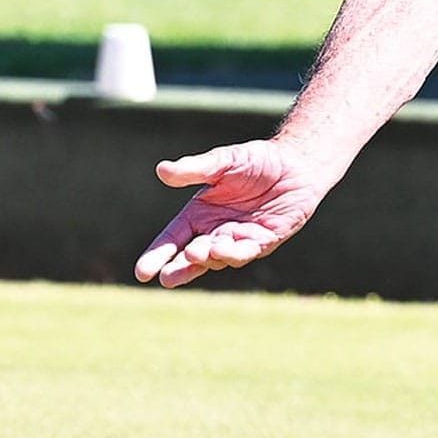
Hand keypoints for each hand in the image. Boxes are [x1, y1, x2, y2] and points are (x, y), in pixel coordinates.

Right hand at [134, 140, 327, 288]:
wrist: (296, 163)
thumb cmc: (256, 161)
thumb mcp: (223, 161)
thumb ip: (195, 169)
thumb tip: (162, 170)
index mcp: (199, 214)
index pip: (173, 238)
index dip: (158, 254)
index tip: (142, 273)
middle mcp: (216, 231)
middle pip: (192, 256)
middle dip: (180, 268)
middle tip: (167, 277)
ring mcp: (240, 239)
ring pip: (220, 257)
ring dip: (209, 258)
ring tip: (199, 252)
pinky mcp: (265, 241)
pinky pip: (248, 251)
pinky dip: (237, 252)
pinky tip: (226, 247)